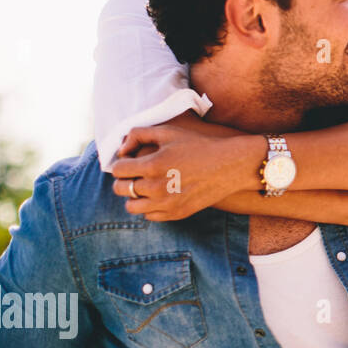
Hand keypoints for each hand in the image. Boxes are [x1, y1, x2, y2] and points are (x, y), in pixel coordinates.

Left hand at [112, 118, 256, 220]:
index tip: (130, 161)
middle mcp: (157, 187)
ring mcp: (167, 203)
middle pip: (120, 189)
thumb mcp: (169, 132)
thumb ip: (138, 135)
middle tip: (135, 174)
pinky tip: (160, 194)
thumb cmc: (198, 146)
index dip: (121, 163)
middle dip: (124, 180)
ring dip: (134, 196)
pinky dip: (149, 206)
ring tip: (145, 186)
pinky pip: (149, 215)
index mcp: (153, 165)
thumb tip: (121, 151)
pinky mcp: (177, 214)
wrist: (230, 165)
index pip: (117, 170)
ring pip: (131, 206)